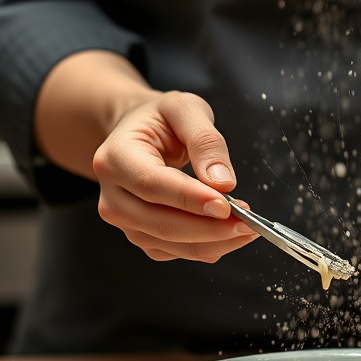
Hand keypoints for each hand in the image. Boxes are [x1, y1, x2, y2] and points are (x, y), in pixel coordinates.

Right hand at [91, 90, 258, 261]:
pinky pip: (175, 251)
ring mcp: (124, 221)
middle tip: (248, 221)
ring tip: (247, 227)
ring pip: (170, 243)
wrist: (139, 134)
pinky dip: (207, 247)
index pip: (151, 185)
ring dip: (213, 241)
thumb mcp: (185, 109)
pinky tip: (231, 233)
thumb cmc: (161, 120)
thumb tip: (222, 183)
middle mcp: (112, 196)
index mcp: (115, 158)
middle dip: (210, 228)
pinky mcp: (141, 236)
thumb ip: (205, 141)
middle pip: (161, 223)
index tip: (226, 205)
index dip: (190, 199)